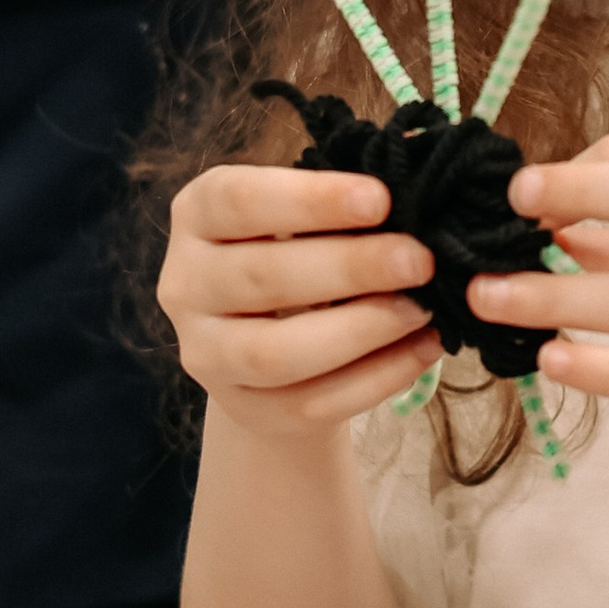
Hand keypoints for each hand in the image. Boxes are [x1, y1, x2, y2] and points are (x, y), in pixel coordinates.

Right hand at [158, 161, 440, 440]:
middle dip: (351, 267)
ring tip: (423, 309)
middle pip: (263, 277)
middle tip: (420, 260)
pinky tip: (423, 349)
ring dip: (361, 330)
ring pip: (277, 352)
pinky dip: (377, 377)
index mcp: (196, 215)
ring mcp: (206, 354)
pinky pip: (312, 401)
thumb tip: (416, 201)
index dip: (311, 200)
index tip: (381, 199)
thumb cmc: (297, 252)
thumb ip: (343, 205)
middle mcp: (184, 284)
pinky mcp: (243, 408)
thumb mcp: (303, 217)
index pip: (239, 200)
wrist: (270, 343)